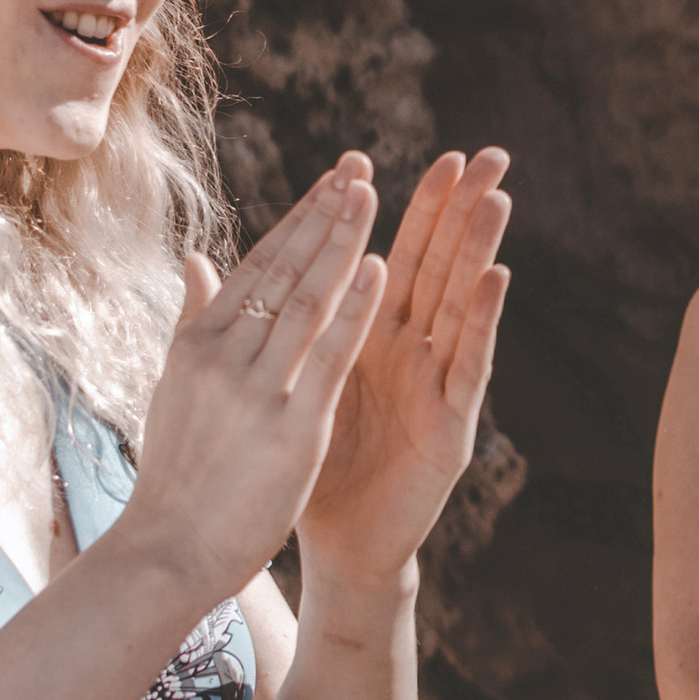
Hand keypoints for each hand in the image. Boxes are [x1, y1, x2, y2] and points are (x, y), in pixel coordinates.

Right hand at [118, 157, 386, 606]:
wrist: (166, 550)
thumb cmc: (176, 476)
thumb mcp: (174, 387)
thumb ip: (192, 320)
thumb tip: (196, 260)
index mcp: (197, 344)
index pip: (257, 266)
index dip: (298, 220)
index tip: (331, 181)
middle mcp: (223, 356)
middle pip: (283, 271)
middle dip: (324, 215)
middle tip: (358, 168)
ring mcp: (256, 389)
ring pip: (306, 301)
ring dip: (342, 243)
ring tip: (371, 196)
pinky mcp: (289, 427)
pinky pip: (328, 356)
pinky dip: (354, 309)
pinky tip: (380, 269)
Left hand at [297, 147, 512, 590]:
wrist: (336, 547)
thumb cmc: (308, 469)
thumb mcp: (281, 387)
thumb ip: (256, 324)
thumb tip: (203, 265)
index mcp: (367, 338)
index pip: (385, 255)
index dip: (391, 209)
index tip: (391, 154)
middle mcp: (409, 351)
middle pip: (434, 266)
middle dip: (456, 210)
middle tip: (482, 152)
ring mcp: (434, 384)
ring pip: (459, 303)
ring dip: (479, 248)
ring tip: (496, 195)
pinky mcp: (451, 424)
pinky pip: (468, 363)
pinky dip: (480, 319)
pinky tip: (494, 277)